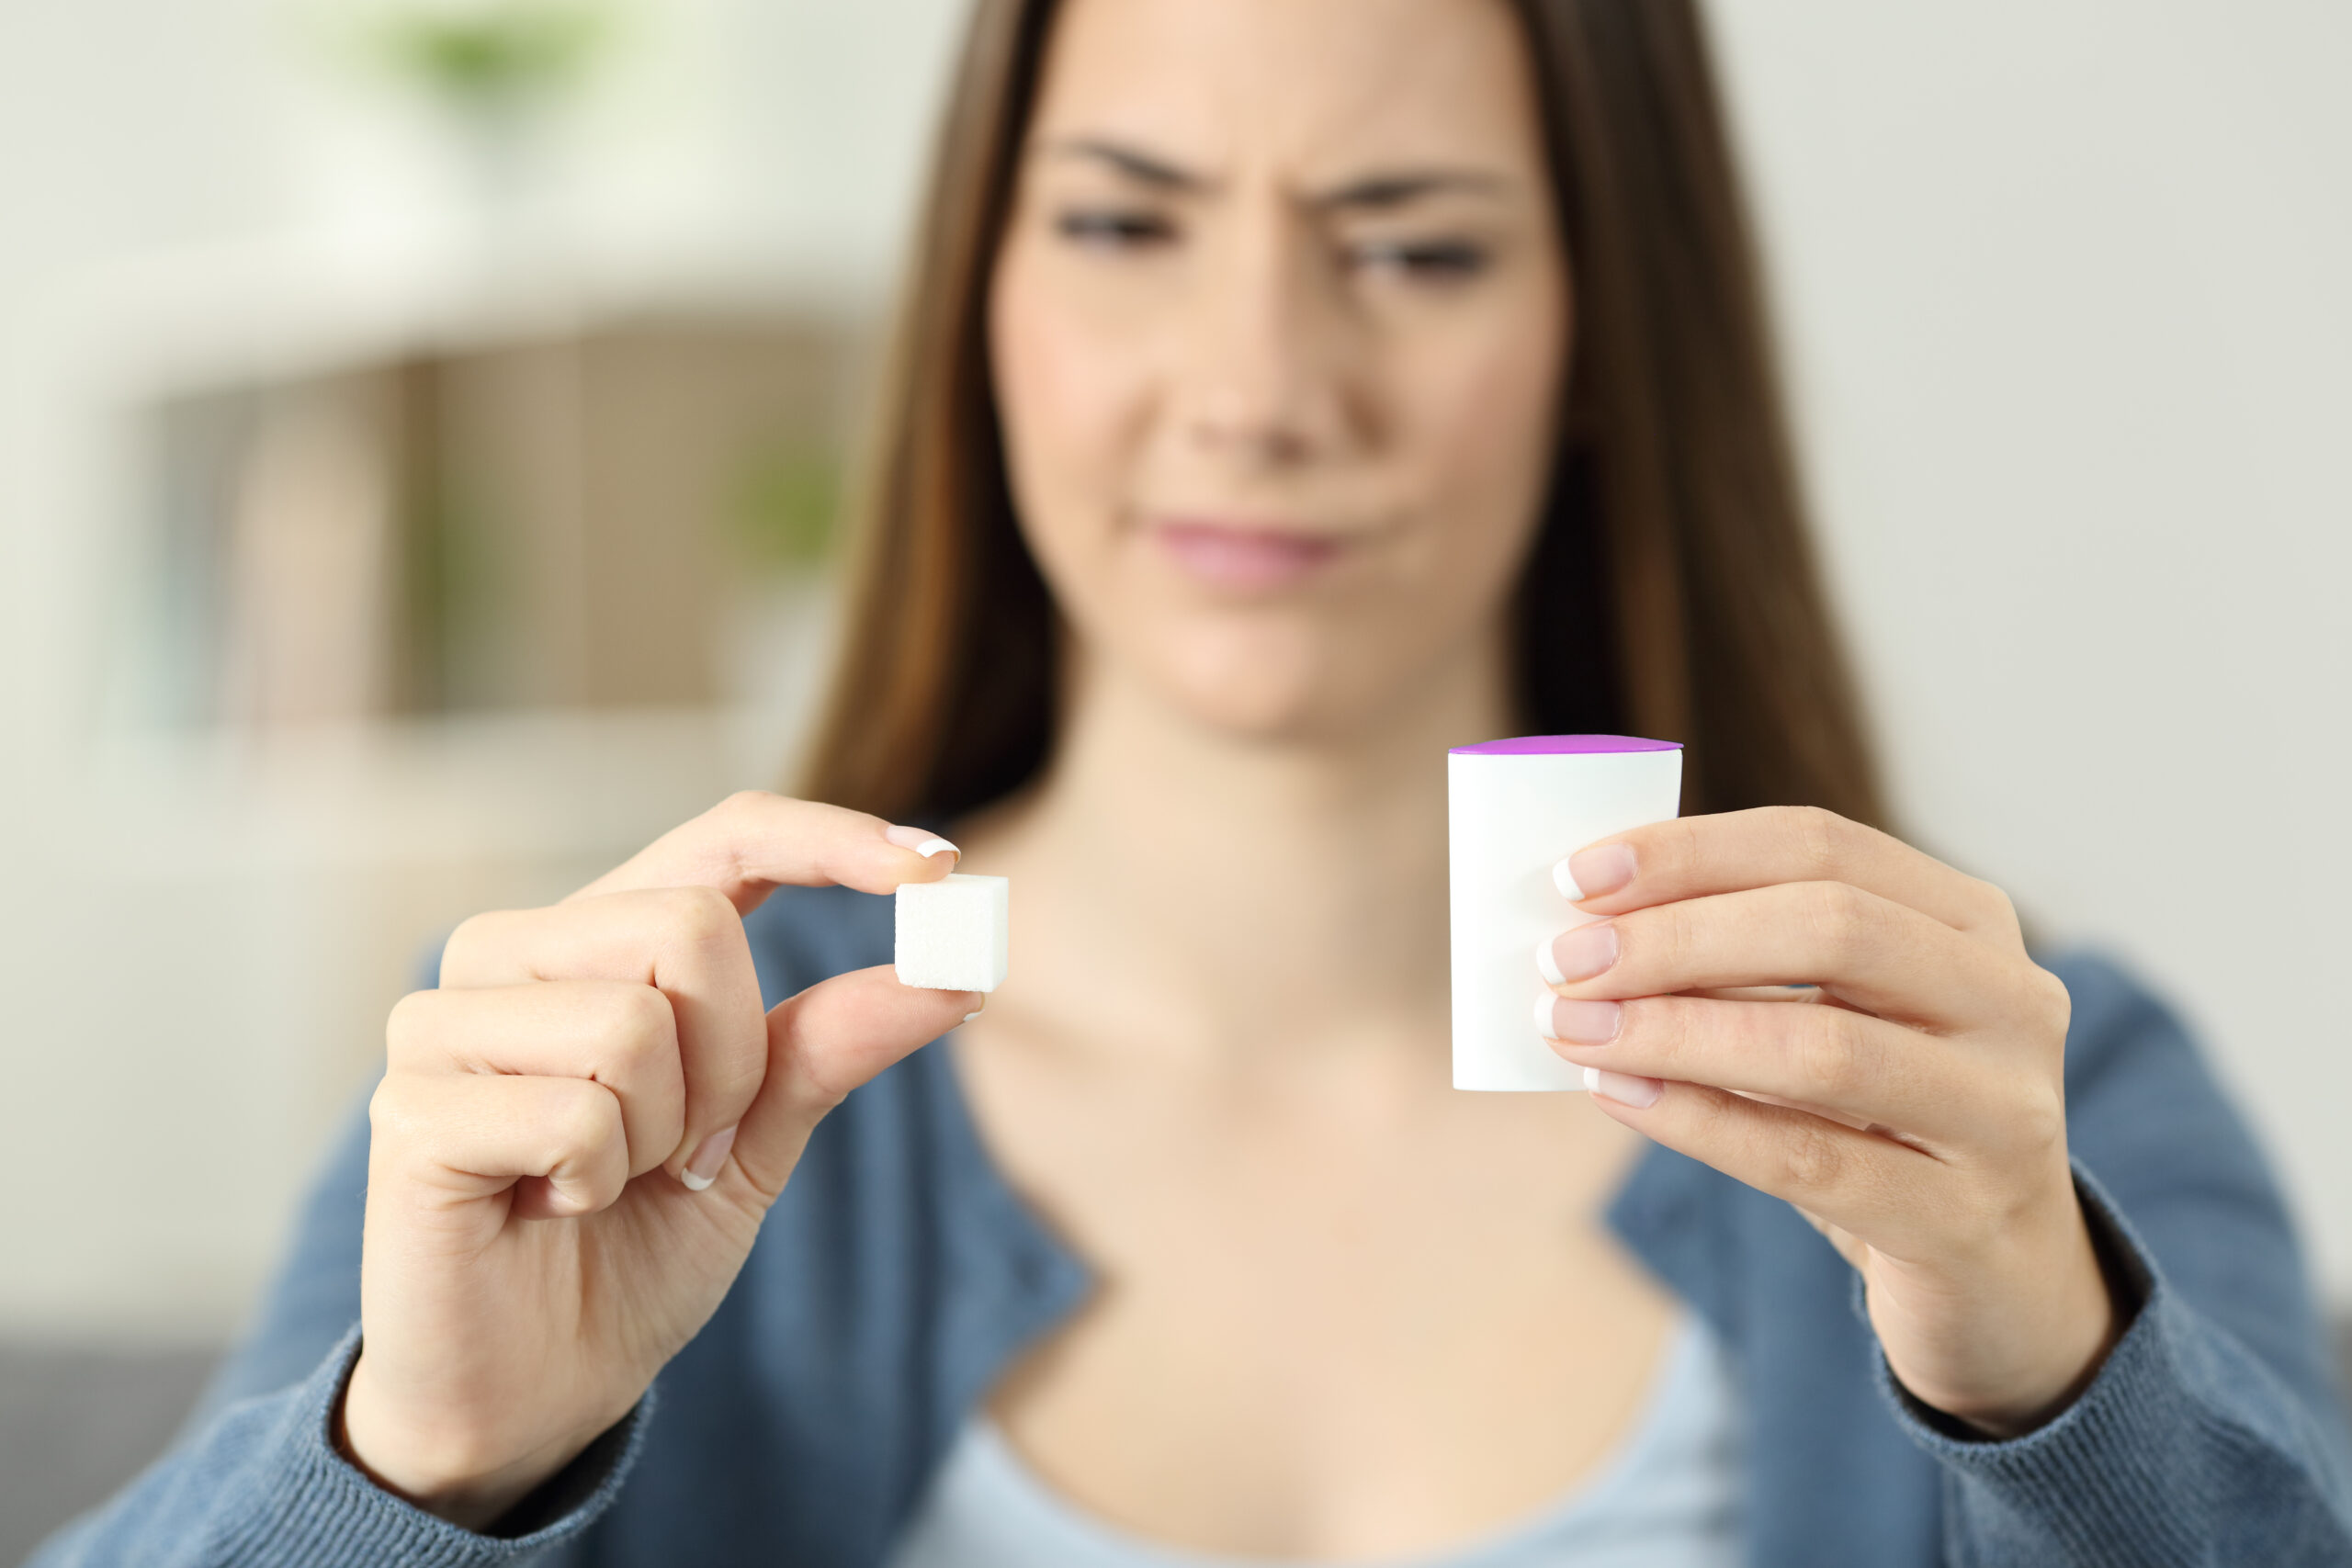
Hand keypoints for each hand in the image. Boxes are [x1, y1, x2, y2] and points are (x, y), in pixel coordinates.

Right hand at [341, 793, 978, 1526]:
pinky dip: (593, 1180)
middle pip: (692, 927)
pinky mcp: (409, 1107)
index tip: (940, 867)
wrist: (537, 1393)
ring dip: (660, 1132)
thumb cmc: (633, 1250)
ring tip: (602, 1182)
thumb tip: (958, 968)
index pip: (725, 834)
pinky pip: (574, 1113)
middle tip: (688, 1148)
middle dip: (731, 1061)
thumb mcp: (759, 1138)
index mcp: (604, 937)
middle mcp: (512, 951)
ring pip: (634, 1021)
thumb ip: (832, 1043)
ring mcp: (443, 1020)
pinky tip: (547, 1207)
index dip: (831, 837)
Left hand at [1537, 806, 2117, 1435]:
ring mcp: (2002, 1114)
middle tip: (1564, 959)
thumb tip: (1588, 924)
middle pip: (1832, 928)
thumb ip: (1741, 959)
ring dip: (1675, 1032)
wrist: (1997, 1275)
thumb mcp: (1834, 1015)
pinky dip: (1699, 1121)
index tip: (1577, 876)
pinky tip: (1620, 1096)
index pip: (1821, 847)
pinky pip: (1808, 1160)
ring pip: (1823, 1048)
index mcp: (1969, 922)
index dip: (1692, 851)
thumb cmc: (1883, 1118)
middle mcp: (2009, 1001)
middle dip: (1677, 936)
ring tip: (1573, 1027)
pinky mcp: (1963, 1219)